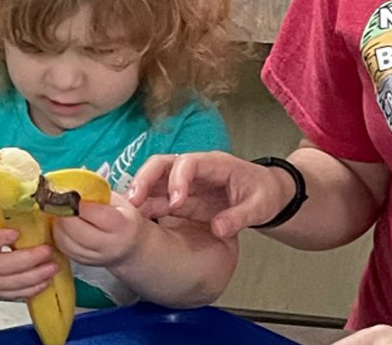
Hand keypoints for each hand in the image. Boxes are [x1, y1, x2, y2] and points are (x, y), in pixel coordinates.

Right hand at [0, 221, 60, 299]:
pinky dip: (34, 289)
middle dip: (31, 258)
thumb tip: (20, 196)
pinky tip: (46, 280)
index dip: (1, 238)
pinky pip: (17, 294)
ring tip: (53, 266)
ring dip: (38, 275)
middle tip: (47, 249)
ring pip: (16, 282)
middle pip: (7, 264)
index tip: (16, 232)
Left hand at [53, 192, 149, 266]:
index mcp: (122, 225)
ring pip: (65, 240)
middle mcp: (110, 245)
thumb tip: (69, 186)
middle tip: (58, 201)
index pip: (94, 213)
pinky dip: (58, 234)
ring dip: (58, 224)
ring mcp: (95, 257)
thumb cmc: (122, 218)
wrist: (130, 246)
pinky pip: (63, 247)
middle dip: (63, 213)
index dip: (77, 202)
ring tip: (59, 212)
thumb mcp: (117, 201)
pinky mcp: (82, 262)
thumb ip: (96, 194)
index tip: (67, 193)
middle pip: (76, 230)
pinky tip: (61, 224)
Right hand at [127, 152, 295, 237]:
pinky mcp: (179, 196)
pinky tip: (133, 217)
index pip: (188, 162)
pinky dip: (143, 205)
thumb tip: (218, 229)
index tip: (176, 202)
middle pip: (161, 164)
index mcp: (215, 164)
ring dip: (139, 193)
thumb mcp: (259, 207)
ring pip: (153, 179)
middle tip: (134, 201)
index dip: (177, 179)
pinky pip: (156, 197)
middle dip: (144, 179)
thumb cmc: (263, 194)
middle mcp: (194, 168)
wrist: (265, 194)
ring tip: (126, 211)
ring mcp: (184, 181)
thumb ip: (239, 217)